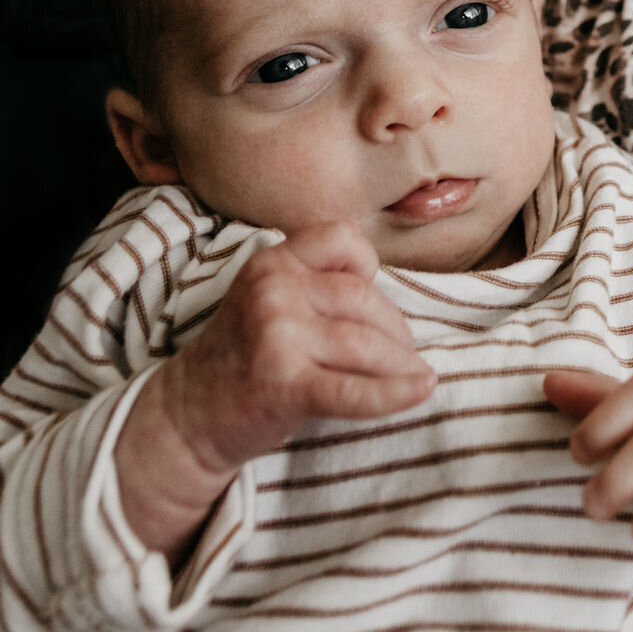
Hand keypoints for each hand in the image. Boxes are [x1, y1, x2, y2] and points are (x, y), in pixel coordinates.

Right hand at [116, 222, 434, 557]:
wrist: (187, 417)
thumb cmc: (243, 357)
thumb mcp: (270, 299)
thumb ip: (318, 284)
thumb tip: (396, 295)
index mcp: (272, 262)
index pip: (343, 239)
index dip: (368, 267)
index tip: (371, 299)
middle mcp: (274, 290)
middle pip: (363, 299)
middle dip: (394, 331)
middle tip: (405, 356)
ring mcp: (276, 335)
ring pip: (365, 343)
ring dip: (399, 364)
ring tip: (413, 377)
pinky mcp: (282, 384)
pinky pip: (351, 390)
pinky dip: (392, 394)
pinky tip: (422, 391)